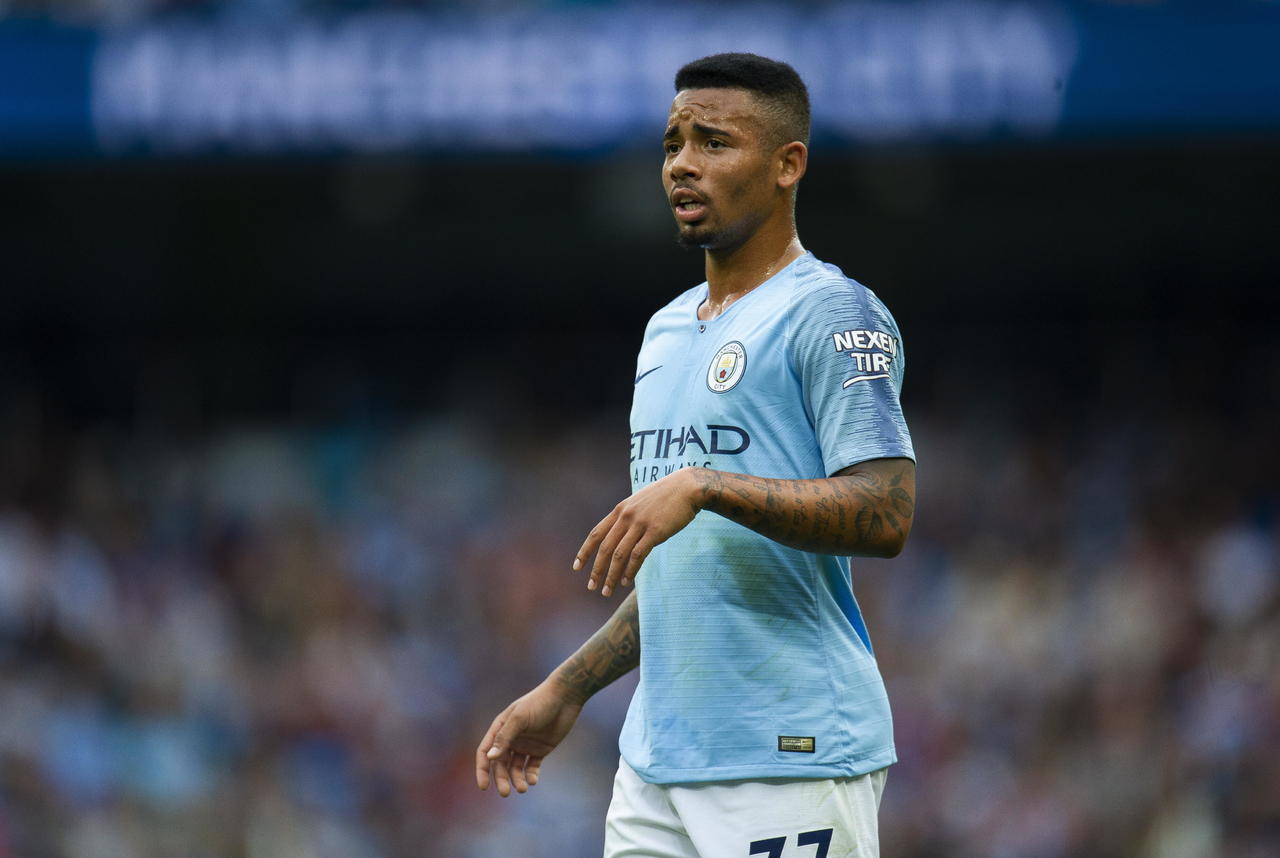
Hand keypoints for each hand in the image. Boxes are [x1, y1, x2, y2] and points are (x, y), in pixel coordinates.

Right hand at [475, 681, 583, 796]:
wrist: (565, 697)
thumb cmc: (539, 703)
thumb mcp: (520, 718)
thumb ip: (505, 737)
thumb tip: (489, 757)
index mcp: (501, 728)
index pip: (485, 751)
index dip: (482, 769)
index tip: (484, 787)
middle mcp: (511, 738)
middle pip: (501, 764)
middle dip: (502, 779)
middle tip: (506, 792)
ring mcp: (526, 745)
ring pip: (516, 768)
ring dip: (517, 780)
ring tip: (524, 788)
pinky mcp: (541, 749)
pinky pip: (532, 766)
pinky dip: (531, 775)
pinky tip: (534, 780)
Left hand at [573, 468, 703, 596]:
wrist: (687, 487)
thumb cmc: (666, 497)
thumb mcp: (640, 503)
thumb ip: (629, 517)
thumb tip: (621, 535)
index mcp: (620, 510)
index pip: (596, 533)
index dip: (585, 551)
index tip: (577, 567)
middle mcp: (626, 517)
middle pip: (605, 548)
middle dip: (596, 570)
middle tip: (591, 587)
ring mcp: (640, 524)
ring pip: (619, 554)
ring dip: (612, 575)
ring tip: (608, 591)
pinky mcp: (655, 532)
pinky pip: (637, 555)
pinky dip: (630, 571)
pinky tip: (626, 582)